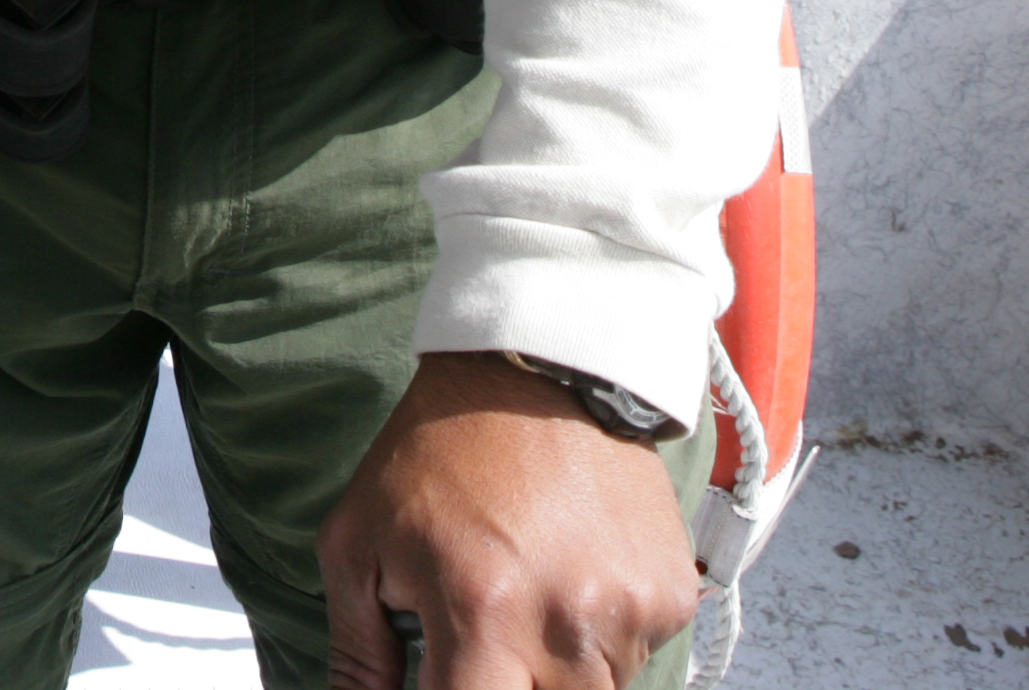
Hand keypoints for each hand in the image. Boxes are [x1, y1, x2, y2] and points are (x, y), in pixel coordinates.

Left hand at [322, 351, 700, 689]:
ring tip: (529, 594)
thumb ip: (357, 647)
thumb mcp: (360, 541)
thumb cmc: (440, 451)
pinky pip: (637, 655)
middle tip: (485, 637)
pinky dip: (603, 636)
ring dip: (558, 668)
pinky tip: (573, 574)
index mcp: (481, 613)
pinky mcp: (672, 598)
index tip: (443, 672)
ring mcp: (629, 614)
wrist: (540, 370)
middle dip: (507, 684)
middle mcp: (564, 624)